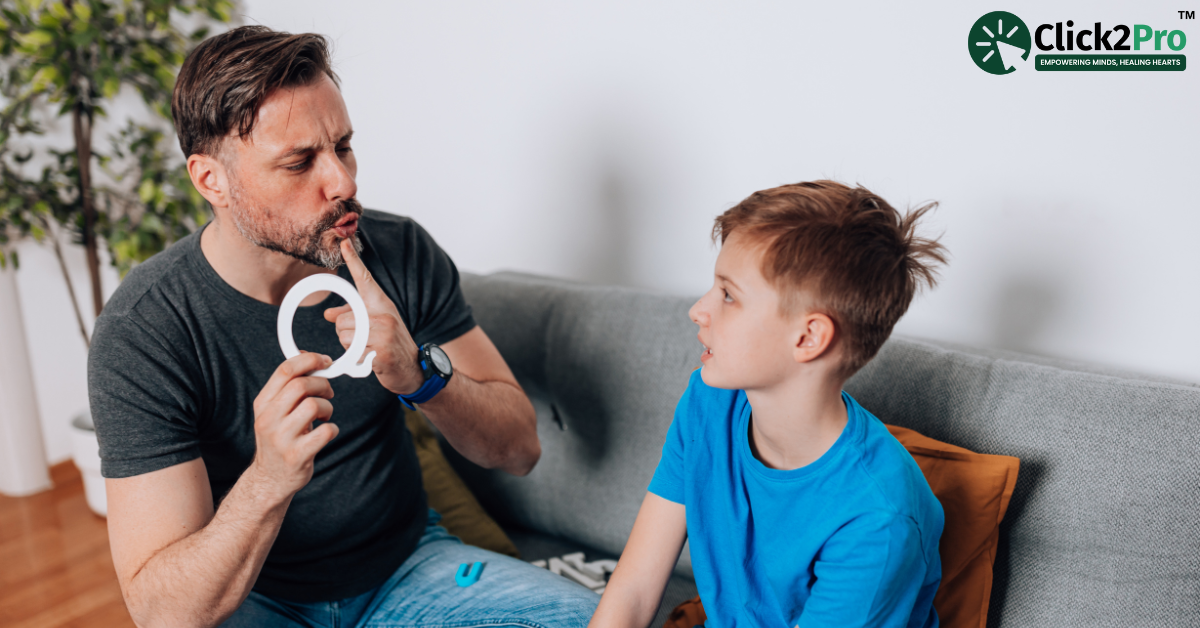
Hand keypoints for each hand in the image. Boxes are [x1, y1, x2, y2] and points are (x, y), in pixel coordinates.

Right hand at [248, 351, 338, 502]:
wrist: (269, 479)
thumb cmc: (278, 440)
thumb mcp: (274, 412)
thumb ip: (288, 387)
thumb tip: (308, 357)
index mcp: (262, 404)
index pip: (285, 371)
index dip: (309, 360)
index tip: (325, 361)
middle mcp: (268, 419)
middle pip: (301, 385)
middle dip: (322, 384)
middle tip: (328, 392)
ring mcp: (282, 439)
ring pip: (314, 406)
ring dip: (328, 408)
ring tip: (325, 416)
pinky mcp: (297, 456)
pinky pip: (326, 432)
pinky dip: (333, 429)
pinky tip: (326, 432)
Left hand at [323, 237, 423, 394]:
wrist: (415, 370)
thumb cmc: (392, 346)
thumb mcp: (375, 327)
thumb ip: (351, 318)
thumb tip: (328, 315)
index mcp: (382, 304)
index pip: (365, 279)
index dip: (353, 260)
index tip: (343, 243)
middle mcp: (384, 314)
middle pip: (342, 320)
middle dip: (346, 334)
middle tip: (364, 342)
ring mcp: (384, 332)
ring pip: (344, 336)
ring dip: (351, 348)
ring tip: (369, 350)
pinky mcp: (382, 351)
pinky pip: (353, 352)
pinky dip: (358, 360)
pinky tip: (372, 361)